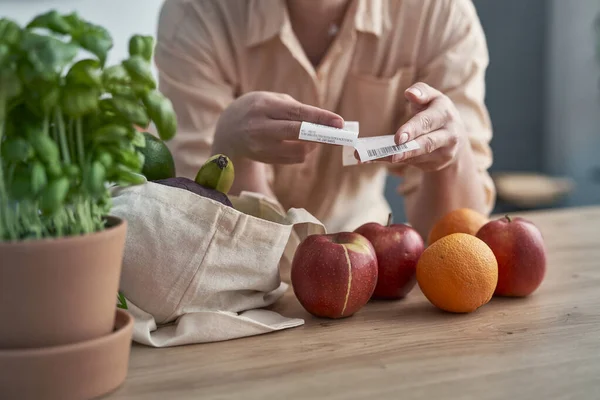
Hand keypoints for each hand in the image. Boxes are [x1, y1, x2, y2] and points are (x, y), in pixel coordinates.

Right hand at [213, 91, 343, 163]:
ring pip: (299, 151)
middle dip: (322, 134)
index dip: (320, 118)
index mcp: (263, 107)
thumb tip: (324, 124)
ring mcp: (262, 147)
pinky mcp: (265, 160)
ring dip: (313, 144)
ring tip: (314, 135)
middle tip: (339, 134)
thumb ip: (296, 108)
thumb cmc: (257, 109)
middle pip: (297, 133)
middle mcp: (260, 128)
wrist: (228, 131)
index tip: (339, 122)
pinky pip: (294, 159)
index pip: (296, 113)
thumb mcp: (271, 99)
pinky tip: (301, 143)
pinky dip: (303, 151)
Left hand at [384, 82, 464, 170]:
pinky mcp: (438, 164)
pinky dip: (401, 161)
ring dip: (401, 158)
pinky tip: (384, 159)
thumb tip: (410, 93)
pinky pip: (416, 164)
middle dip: (409, 149)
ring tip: (382, 157)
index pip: (427, 122)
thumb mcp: (433, 98)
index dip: (412, 130)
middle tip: (392, 155)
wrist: (455, 137)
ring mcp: (445, 152)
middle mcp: (449, 134)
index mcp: (444, 113)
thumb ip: (421, 92)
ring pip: (420, 157)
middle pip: (426, 143)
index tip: (398, 138)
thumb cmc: (436, 112)